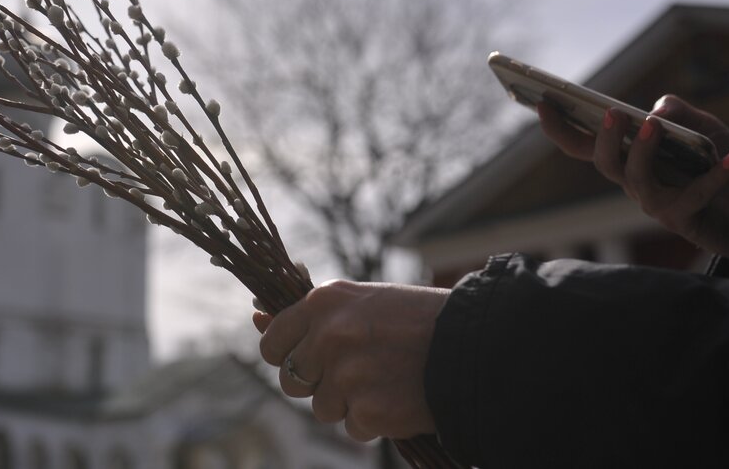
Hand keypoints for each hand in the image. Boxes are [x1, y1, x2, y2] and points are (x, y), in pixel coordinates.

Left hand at [254, 280, 447, 441]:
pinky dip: (373, 420)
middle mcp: (328, 336)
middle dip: (315, 383)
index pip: (272, 342)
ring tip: (383, 379)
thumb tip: (256, 315)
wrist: (472, 344)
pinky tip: (397, 396)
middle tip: (352, 371)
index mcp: (323, 302)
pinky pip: (353, 427)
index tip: (305, 358)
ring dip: (348, 402)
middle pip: (291, 381)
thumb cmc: (415, 319)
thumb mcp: (360, 301)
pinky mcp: (369, 412)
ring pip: (322, 408)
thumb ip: (311, 314)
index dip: (286, 355)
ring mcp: (347, 376)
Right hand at [538, 95, 728, 269]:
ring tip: (653, 125)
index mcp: (631, 158)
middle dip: (603, 137)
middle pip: (603, 161)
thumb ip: (681, 114)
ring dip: (641, 151)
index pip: (586, 144)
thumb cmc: (726, 173)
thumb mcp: (707, 131)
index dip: (561, 128)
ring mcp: (656, 203)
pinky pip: (694, 195)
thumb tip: (655, 110)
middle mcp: (635, 182)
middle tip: (612, 112)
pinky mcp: (683, 220)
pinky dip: (715, 176)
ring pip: (635, 179)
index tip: (542, 103)